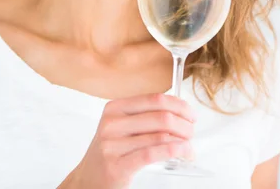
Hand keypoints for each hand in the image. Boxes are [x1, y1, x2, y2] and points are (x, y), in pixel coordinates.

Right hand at [60, 93, 195, 188]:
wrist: (88, 180)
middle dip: (185, 126)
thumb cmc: (110, 153)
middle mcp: (112, 123)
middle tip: (191, 134)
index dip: (179, 105)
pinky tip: (183, 153)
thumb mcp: (120, 128)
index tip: (191, 115)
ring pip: (160, 136)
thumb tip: (180, 113)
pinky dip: (174, 151)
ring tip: (189, 149)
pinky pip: (152, 153)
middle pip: (161, 117)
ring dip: (183, 142)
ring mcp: (112, 144)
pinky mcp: (117, 165)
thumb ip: (144, 117)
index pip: (155, 99)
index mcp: (115, 108)